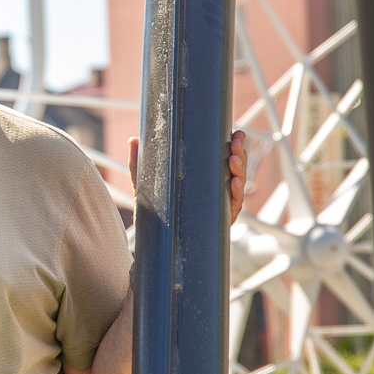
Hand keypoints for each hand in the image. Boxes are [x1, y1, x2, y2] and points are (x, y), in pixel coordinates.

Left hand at [127, 128, 247, 225]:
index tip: (237, 133)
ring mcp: (221, 205)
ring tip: (233, 159)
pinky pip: (232, 206)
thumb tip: (133, 139)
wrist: (153, 240)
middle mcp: (218, 190)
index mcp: (207, 177)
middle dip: (240, 153)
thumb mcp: (147, 183)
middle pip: (236, 169)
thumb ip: (139, 163)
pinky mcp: (219, 221)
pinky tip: (233, 183)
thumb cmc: (155, 208)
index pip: (225, 157)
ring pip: (237, 185)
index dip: (234, 145)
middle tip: (237, 141)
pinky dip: (235, 194)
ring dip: (239, 170)